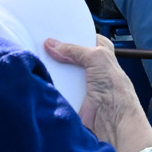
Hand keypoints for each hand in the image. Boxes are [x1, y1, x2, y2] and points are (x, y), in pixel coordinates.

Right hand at [45, 36, 151, 151]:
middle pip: (70, 55)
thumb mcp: (97, 58)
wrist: (112, 121)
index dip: (74, 35)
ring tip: (35, 55)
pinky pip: (57, 86)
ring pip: (62, 71)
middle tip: (41, 42)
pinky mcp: (71, 97)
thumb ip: (75, 49)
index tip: (57, 30)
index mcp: (103, 56)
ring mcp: (80, 84)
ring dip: (52, 67)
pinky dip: (50, 82)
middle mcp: (92, 69)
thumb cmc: (116, 90)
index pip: (86, 40)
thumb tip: (53, 44)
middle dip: (58, 50)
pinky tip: (40, 74)